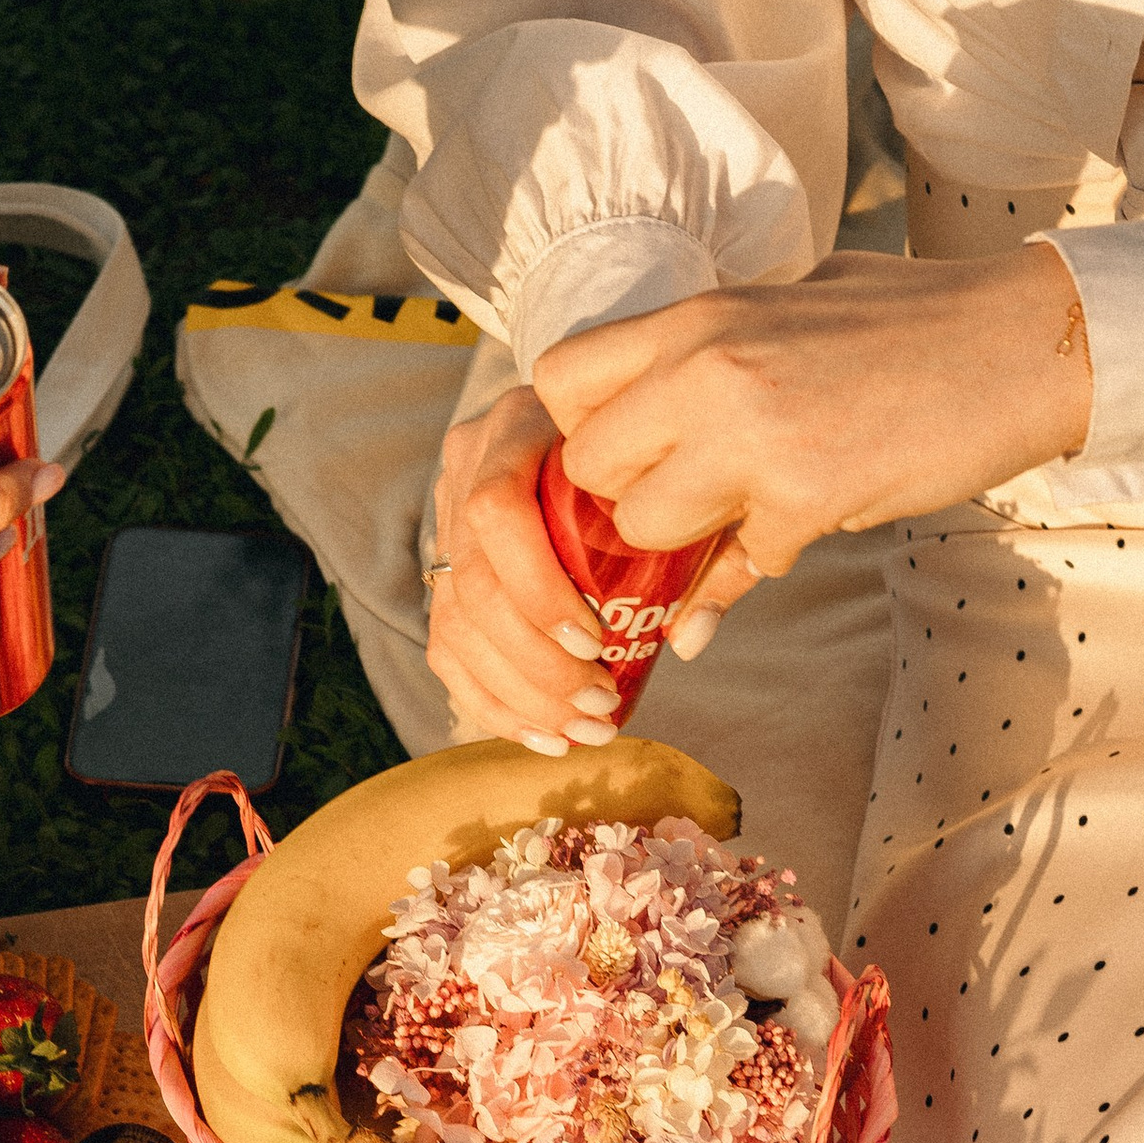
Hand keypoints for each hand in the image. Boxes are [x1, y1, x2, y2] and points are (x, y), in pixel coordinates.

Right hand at [425, 381, 656, 753]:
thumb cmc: (653, 446)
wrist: (599, 407)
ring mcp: (447, 516)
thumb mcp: (680, 471)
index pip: (498, 510)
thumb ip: (699, 540)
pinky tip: (543, 735)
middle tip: (600, 704)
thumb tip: (691, 638)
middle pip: (473, 584)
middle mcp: (467, 467)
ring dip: (520, 696)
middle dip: (537, 664)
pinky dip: (493, 702)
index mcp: (518, 426)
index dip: (539, 588)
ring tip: (582, 730)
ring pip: (454, 625)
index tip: (598, 641)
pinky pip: (447, 647)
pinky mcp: (444, 563)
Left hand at [534, 240, 1091, 579]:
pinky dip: (767, 559)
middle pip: (590, 466)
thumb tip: (657, 452)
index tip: (632, 448)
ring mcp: (750, 433)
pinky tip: (815, 516)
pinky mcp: (804, 494)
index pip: (560, 382)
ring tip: (750, 510)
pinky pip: (741, 562)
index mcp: (696, 316)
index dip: (585, 431)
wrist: (1022, 343)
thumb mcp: (788, 315)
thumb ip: (708, 373)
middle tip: (687, 497)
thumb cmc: (909, 322)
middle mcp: (705, 366)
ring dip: (689, 539)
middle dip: (627, 498)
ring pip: (647, 528)